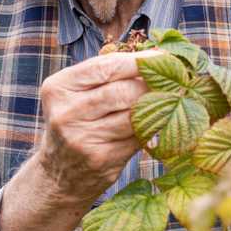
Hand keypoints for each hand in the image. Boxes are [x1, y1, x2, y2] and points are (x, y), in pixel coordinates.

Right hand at [0, 49, 159, 230]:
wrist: (60, 174)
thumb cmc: (78, 122)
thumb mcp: (77, 94)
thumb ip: (108, 75)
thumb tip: (157, 56)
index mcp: (59, 88)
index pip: (107, 66)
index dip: (140, 60)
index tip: (164, 56)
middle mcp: (66, 113)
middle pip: (123, 91)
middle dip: (152, 85)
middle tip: (172, 81)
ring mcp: (83, 139)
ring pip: (134, 115)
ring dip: (157, 106)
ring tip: (171, 99)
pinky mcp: (102, 159)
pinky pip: (138, 137)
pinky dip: (152, 128)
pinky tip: (161, 122)